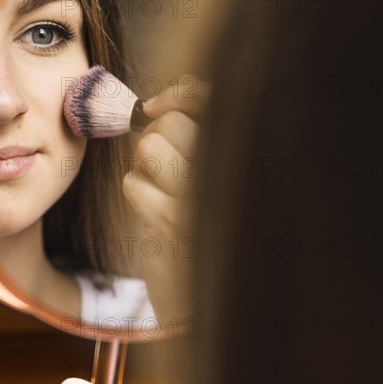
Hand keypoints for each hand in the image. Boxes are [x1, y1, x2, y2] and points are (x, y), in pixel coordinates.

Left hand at [122, 76, 210, 319]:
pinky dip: (137, 195)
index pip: (212, 100)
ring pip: (149, 146)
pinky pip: (133, 182)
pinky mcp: (168, 223)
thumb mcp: (222, 176)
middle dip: (158, 138)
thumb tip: (186, 81)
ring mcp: (200, 198)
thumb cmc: (215, 228)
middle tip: (167, 165)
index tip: (158, 104)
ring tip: (164, 190)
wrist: (207, 302)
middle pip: (171, 123)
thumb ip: (206, 125)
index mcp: (250, 156)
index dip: (180, 94)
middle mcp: (229, 173)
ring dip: (146, 167)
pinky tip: (157, 215)